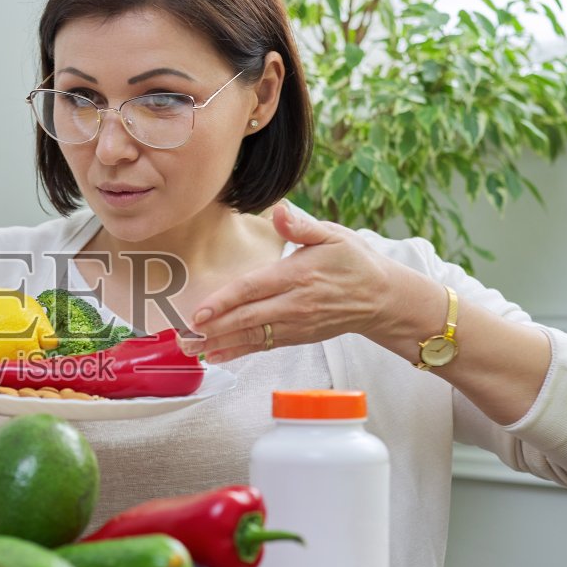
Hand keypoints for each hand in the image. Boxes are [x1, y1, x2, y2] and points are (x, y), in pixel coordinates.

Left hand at [182, 203, 424, 363]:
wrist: (382, 298)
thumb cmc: (355, 262)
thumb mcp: (334, 235)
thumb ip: (302, 225)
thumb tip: (279, 211)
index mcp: (299, 274)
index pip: (254, 288)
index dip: (225, 302)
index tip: (200, 311)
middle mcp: (296, 304)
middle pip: (248, 318)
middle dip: (214, 328)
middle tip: (183, 335)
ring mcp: (296, 324)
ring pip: (253, 336)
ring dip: (220, 343)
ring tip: (190, 348)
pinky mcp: (297, 337)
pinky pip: (263, 346)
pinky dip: (238, 351)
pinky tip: (215, 354)